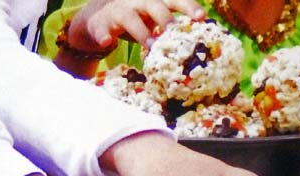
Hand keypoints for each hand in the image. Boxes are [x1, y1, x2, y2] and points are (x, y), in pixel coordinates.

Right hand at [68, 0, 205, 52]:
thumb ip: (171, 27)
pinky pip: (102, 30)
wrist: (97, 20)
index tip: (202, 17)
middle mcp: (138, 2)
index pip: (174, 0)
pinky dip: (104, 36)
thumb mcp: (154, 19)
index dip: (188, 6)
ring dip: (141, 32)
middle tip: (176, 30)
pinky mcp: (101, 24)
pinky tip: (107, 41)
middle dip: (166, 18)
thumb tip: (197, 41)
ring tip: (150, 46)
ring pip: (130, 19)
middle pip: (154, 5)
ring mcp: (118, 11)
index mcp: (154, 2)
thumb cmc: (134, 21)